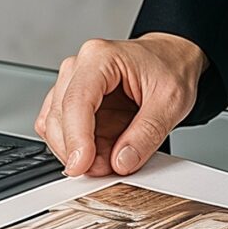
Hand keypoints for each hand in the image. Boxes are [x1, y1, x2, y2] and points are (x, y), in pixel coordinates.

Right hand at [32, 33, 208, 176]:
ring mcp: (73, 83)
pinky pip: (62, 129)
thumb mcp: (171, 101)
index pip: (76, 101)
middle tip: (103, 171)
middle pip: (58, 115)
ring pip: (54, 125)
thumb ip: (147, 134)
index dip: (76, 138)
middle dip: (76, 149)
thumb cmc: (171, 67)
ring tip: (107, 161)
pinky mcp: (74, 100)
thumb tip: (121, 161)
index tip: (82, 166)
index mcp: (101, 58)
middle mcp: (80, 66)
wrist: (173, 59)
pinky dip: (77, 146)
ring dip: (75, 150)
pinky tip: (99, 153)